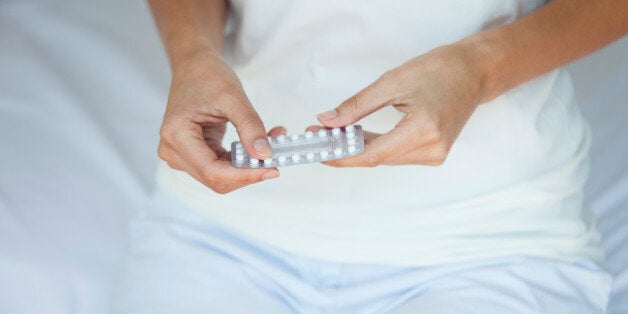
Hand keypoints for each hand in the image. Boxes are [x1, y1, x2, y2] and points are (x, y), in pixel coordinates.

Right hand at [158, 50, 281, 193]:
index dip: (243, 175)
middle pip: (215, 179)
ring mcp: (181, 155)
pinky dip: (242, 161)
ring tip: (271, 144)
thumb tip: (264, 154)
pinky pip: (221, 168)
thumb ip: (250, 126)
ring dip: (247, 167)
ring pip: (220, 177)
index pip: (211, 170)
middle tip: (277, 158)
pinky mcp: (194, 155)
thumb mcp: (232, 96)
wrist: (194, 68)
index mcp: (177, 135)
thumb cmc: (206, 76)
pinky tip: (258, 146)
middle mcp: (173, 150)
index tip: (271, 169)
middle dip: (248, 172)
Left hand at [316, 43, 485, 166]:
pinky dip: (378, 147)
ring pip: (386, 159)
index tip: (319, 151)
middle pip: (377, 158)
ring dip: (361, 148)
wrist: (473, 72)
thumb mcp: (392, 82)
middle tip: (320, 136)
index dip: (342, 156)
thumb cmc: (439, 71)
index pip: (373, 154)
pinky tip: (362, 136)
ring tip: (337, 134)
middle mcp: (432, 148)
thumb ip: (357, 106)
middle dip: (346, 150)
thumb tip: (328, 121)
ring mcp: (435, 154)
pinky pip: (397, 155)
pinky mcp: (434, 153)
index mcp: (423, 130)